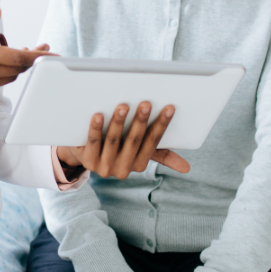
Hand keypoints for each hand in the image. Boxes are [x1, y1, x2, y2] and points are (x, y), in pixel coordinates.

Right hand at [0, 8, 50, 100]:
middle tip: (39, 48)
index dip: (38, 56)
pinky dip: (5, 73)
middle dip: (31, 59)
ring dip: (18, 66)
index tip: (52, 54)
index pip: (19, 57)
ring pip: (10, 77)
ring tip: (20, 52)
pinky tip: (1, 62)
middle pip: (18, 69)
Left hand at [58, 102, 190, 178]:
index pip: (153, 143)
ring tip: (123, 105)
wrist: (83, 155)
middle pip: (134, 141)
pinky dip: (96, 128)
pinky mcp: (87, 161)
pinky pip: (93, 142)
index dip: (161, 125)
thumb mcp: (139, 152)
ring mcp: (104, 166)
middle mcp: (123, 169)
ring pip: (113, 141)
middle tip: (146, 103)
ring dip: (119, 123)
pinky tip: (98, 115)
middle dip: (141, 121)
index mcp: (139, 165)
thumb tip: (187, 169)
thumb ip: (160, 156)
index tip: (169, 107)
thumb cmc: (118, 147)